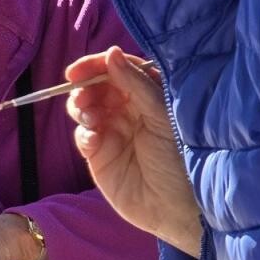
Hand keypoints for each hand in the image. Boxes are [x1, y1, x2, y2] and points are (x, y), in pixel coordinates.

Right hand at [66, 46, 201, 256]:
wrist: (174, 206)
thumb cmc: (179, 158)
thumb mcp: (162, 115)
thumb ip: (135, 84)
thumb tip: (111, 54)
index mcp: (149, 94)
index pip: (119, 69)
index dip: (98, 65)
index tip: (80, 69)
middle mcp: (130, 110)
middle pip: (97, 87)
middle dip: (85, 87)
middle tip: (84, 96)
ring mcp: (113, 132)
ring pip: (85, 109)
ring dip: (81, 108)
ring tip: (90, 119)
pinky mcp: (99, 156)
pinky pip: (83, 136)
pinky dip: (84, 134)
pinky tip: (93, 141)